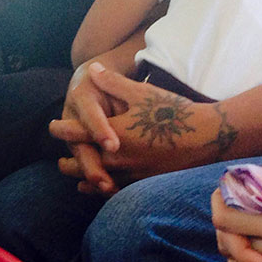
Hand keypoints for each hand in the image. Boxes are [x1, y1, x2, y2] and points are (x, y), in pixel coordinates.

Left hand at [52, 63, 225, 192]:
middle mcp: (116, 159)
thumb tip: (91, 69)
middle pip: (79, 164)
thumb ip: (112, 82)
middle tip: (61, 160)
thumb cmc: (174, 112)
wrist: (208, 138)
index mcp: (111, 134)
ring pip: (94, 182)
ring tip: (76, 177)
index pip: (74, 133)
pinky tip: (102, 189)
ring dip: (83, 178)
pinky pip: (115, 192)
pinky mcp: (143, 185)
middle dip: (68, 161)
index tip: (53, 126)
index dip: (59, 129)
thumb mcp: (141, 93)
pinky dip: (104, 190)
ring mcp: (129, 175)